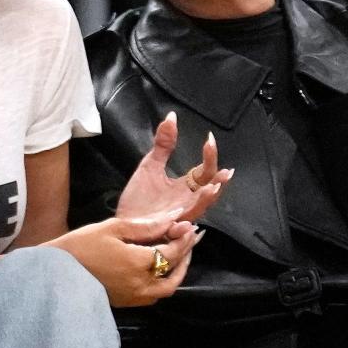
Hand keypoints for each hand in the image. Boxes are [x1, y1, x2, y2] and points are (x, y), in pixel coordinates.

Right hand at [51, 215, 202, 307]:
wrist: (56, 273)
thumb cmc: (81, 245)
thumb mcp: (112, 228)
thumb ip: (146, 226)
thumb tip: (173, 220)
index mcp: (138, 263)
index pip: (172, 252)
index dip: (183, 239)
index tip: (190, 226)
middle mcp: (141, 285)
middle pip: (175, 274)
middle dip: (185, 256)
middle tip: (189, 239)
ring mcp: (134, 298)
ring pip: (167, 288)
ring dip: (177, 272)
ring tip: (178, 255)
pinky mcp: (126, 303)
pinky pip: (154, 295)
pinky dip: (163, 281)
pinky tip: (159, 268)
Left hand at [115, 112, 232, 222]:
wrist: (122, 223)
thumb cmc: (139, 199)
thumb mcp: (150, 167)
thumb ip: (163, 145)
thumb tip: (171, 116)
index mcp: (185, 188)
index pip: (205, 171)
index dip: (210, 156)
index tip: (210, 139)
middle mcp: (186, 203)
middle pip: (209, 192)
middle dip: (217, 182)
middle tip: (224, 171)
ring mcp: (176, 218)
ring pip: (197, 211)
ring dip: (205, 200)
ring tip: (211, 188)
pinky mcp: (162, 231)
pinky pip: (175, 231)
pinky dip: (181, 228)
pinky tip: (185, 223)